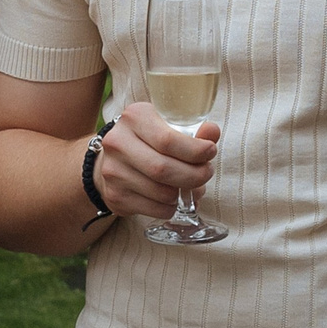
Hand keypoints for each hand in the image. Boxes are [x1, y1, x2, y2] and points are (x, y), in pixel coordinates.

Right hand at [93, 101, 221, 220]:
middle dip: (194, 175)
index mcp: (134, 118)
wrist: (113, 159)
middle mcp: (118, 143)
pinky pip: (155, 209)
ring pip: (161, 193)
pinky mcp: (115, 196)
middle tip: (206, 173)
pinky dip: (172, 207)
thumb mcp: (168, 126)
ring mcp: (113, 171)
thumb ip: (194, 130)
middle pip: (163, 169)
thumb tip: (212, 132)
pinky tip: (172, 198)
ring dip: (183, 193)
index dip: (195, 151)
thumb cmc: (148, 140)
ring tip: (189, 186)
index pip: (168, 140)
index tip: (210, 152)